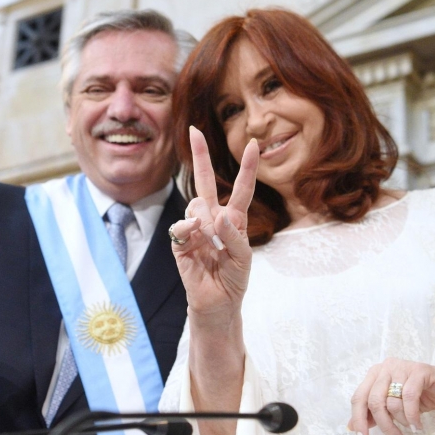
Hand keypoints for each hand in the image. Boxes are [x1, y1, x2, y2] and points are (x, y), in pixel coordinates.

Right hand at [170, 126, 258, 326]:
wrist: (218, 304)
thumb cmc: (234, 279)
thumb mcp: (243, 258)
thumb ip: (233, 235)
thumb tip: (216, 214)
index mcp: (233, 220)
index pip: (242, 189)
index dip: (247, 167)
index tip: (254, 144)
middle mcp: (212, 219)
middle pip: (205, 181)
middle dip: (200, 156)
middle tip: (195, 131)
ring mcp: (195, 229)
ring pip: (195, 205)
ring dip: (204, 218)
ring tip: (210, 238)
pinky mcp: (180, 243)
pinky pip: (181, 226)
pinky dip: (189, 227)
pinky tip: (195, 233)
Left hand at [349, 358, 434, 434]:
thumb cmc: (422, 396)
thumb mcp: (394, 406)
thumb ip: (374, 413)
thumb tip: (352, 426)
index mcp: (376, 373)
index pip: (359, 397)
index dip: (358, 417)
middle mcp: (386, 367)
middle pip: (374, 400)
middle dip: (383, 423)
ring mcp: (402, 367)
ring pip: (392, 401)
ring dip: (401, 420)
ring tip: (410, 426)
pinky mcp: (419, 370)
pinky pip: (409, 397)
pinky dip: (412, 415)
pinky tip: (417, 424)